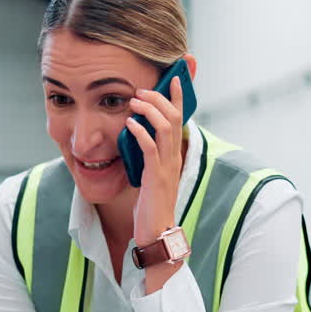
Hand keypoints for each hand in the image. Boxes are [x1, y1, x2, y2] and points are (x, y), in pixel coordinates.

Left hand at [125, 75, 184, 247]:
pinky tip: (130, 124)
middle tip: (142, 89)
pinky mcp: (155, 177)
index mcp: (174, 156)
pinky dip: (140, 131)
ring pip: (165, 128)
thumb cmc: (151, 206)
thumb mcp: (152, 176)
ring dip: (149, 110)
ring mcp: (166, 167)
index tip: (172, 78)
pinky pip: (150, 148)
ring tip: (134, 101)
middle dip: (160, 98)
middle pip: (175, 118)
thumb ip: (150, 157)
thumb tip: (138, 139)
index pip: (180, 120)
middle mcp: (174, 158)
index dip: (178, 98)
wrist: (156, 232)